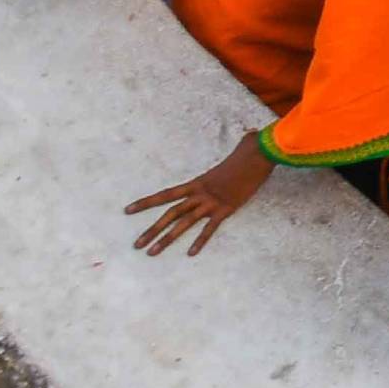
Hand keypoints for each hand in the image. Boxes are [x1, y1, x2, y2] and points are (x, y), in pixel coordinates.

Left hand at [125, 136, 274, 255]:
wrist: (261, 154)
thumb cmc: (250, 149)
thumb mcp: (238, 148)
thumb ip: (238, 143)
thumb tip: (249, 134)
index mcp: (197, 182)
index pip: (166, 194)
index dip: (146, 202)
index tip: (128, 211)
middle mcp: (200, 193)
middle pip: (170, 213)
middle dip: (152, 230)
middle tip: (136, 245)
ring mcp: (212, 202)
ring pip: (184, 224)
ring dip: (167, 239)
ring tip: (152, 252)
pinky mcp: (227, 208)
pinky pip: (210, 228)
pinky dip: (200, 241)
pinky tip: (191, 253)